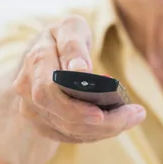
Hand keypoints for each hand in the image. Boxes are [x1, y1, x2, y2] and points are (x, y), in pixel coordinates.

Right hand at [13, 14, 145, 142]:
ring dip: (104, 129)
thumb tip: (80, 68)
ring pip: (68, 130)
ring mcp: (33, 109)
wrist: (43, 52)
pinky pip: (71, 135)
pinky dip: (96, 132)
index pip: (49, 92)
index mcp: (36, 62)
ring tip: (134, 117)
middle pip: (62, 117)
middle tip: (134, 114)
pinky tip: (119, 123)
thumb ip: (73, 44)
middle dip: (100, 123)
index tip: (101, 113)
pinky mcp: (43, 123)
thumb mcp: (71, 27)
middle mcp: (28, 89)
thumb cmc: (64, 37)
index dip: (74, 108)